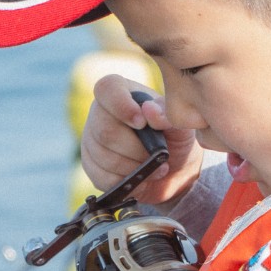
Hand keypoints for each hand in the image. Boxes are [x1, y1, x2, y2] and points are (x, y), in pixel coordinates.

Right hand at [80, 74, 202, 204]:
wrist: (174, 171)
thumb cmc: (175, 138)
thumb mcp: (180, 124)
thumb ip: (167, 115)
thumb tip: (148, 110)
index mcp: (122, 92)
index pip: (107, 88)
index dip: (121, 106)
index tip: (142, 124)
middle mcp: (100, 112)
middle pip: (105, 131)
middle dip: (136, 149)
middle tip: (159, 157)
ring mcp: (91, 139)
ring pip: (104, 157)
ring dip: (135, 168)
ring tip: (156, 169)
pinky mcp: (91, 165)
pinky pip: (101, 177)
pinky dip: (126, 182)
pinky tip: (141, 179)